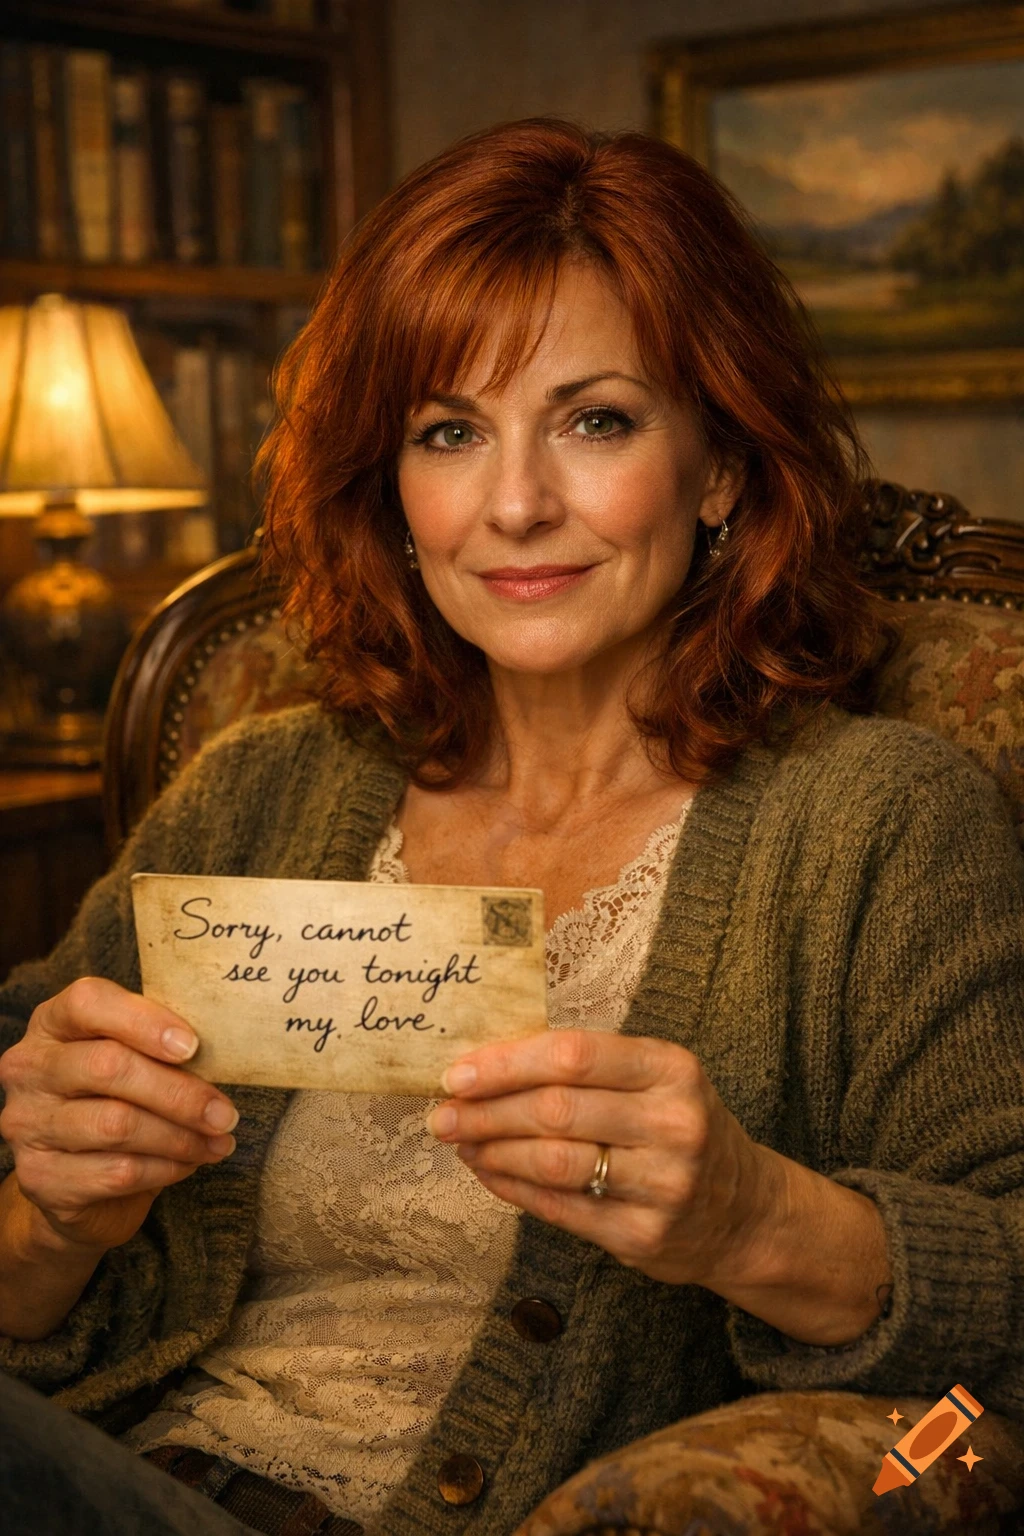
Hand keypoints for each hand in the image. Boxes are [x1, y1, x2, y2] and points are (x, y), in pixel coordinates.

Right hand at [0, 976, 237, 1255]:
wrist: (79, 1185)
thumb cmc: (116, 1103)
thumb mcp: (133, 1062)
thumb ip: (160, 1047)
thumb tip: (226, 1054)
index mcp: (52, 1024)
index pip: (87, 1002)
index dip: (144, 1021)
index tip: (193, 1046)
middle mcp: (29, 1068)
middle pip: (109, 1066)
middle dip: (179, 1092)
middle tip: (225, 1113)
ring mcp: (26, 1124)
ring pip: (117, 1125)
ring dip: (181, 1136)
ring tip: (218, 1141)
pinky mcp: (39, 1177)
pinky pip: (117, 1172)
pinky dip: (165, 1168)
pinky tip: (188, 1163)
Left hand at [426, 1030, 779, 1288]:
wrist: (745, 1211)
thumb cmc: (679, 1127)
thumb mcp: (655, 1079)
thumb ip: (586, 1067)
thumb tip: (487, 1063)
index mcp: (671, 1069)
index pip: (574, 1055)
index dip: (507, 1063)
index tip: (457, 1071)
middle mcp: (672, 1124)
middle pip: (556, 1109)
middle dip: (486, 1110)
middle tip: (441, 1112)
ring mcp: (662, 1185)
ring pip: (553, 1162)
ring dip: (492, 1150)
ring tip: (458, 1140)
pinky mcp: (643, 1236)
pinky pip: (559, 1209)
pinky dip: (511, 1188)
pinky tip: (486, 1172)